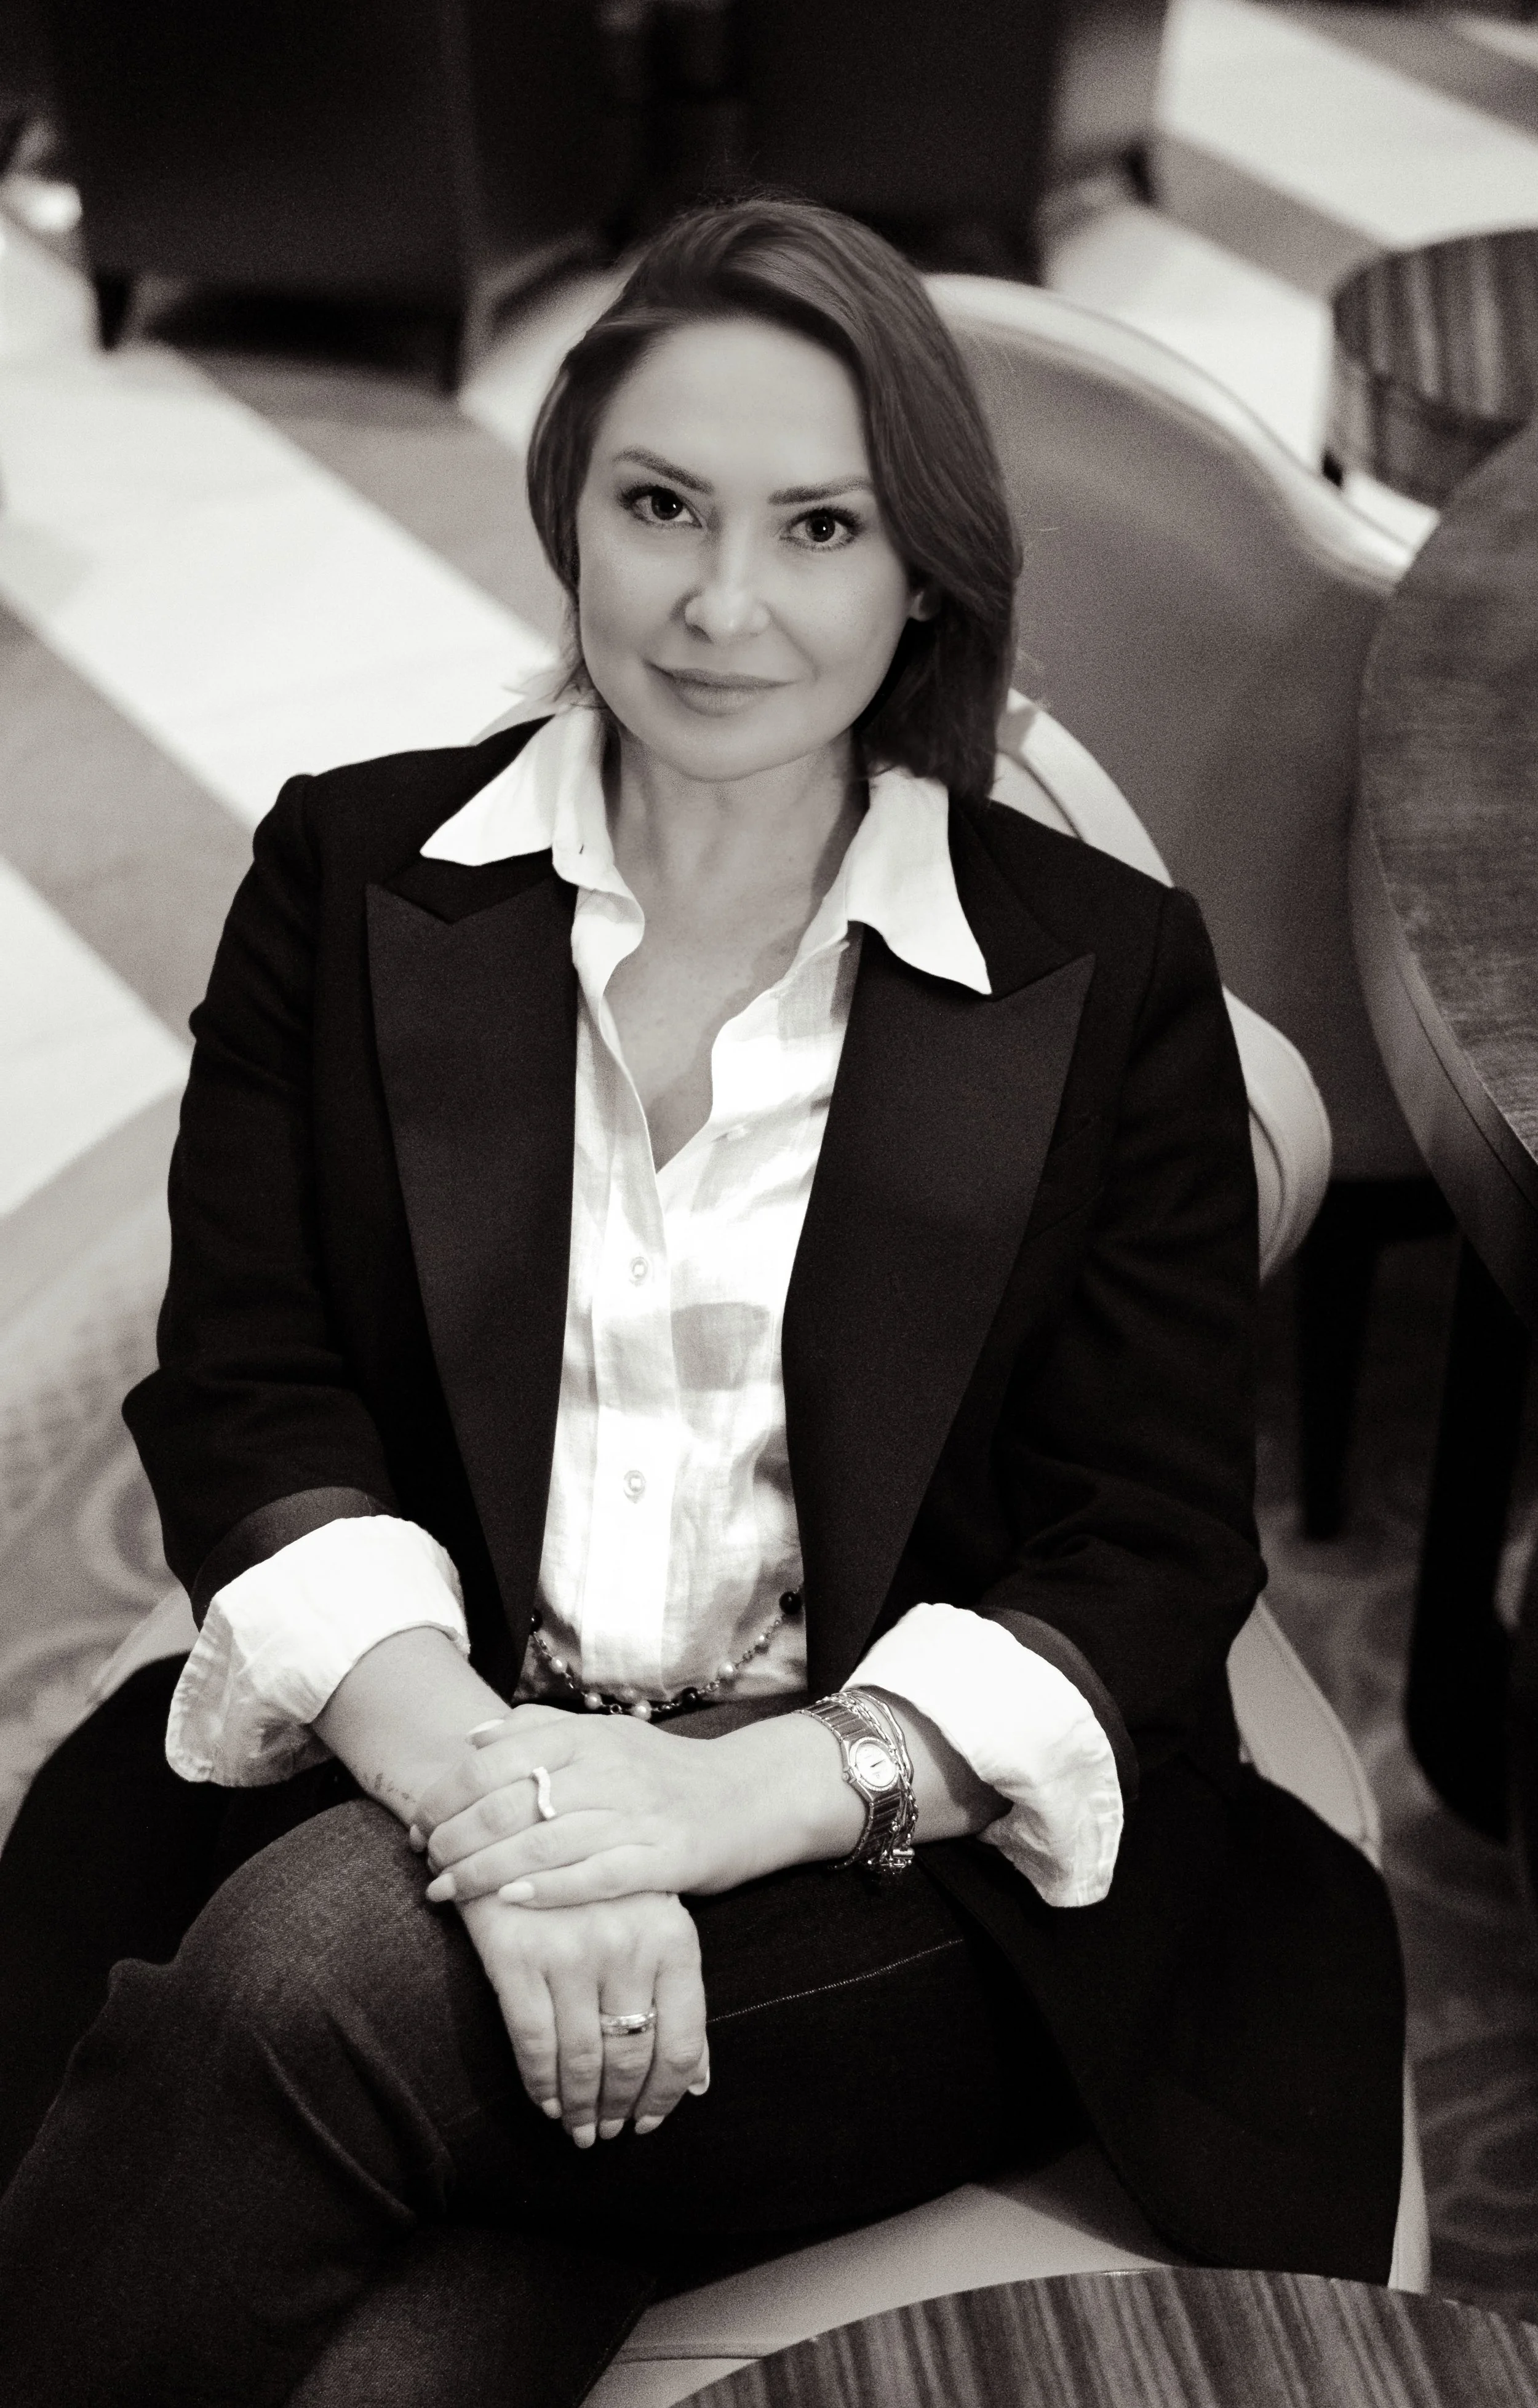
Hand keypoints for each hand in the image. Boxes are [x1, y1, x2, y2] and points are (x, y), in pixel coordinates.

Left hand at [413, 1704, 784, 1908]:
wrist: (750, 1795)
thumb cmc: (663, 1773)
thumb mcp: (606, 1736)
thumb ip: (541, 1728)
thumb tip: (474, 1735)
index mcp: (588, 1735)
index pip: (497, 1759)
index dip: (448, 1793)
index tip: (417, 1822)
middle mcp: (610, 1768)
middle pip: (512, 1802)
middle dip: (455, 1836)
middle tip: (424, 1863)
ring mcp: (639, 1814)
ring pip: (546, 1841)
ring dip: (485, 1870)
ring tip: (446, 1891)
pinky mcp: (666, 1857)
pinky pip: (599, 1875)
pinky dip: (552, 1889)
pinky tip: (514, 1902)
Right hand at [458, 1888, 708, 2146]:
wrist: (530, 1827)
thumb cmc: (604, 1885)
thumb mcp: (658, 1923)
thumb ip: (679, 1999)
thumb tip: (700, 2082)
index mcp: (673, 1938)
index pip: (681, 2042)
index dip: (665, 2095)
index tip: (649, 2121)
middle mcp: (626, 1947)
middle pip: (630, 2056)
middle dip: (620, 2107)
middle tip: (609, 2133)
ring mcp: (571, 1952)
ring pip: (581, 2058)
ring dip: (581, 2106)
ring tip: (580, 2128)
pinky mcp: (518, 1956)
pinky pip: (534, 2042)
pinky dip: (541, 2083)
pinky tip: (547, 2101)